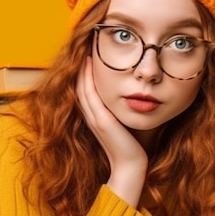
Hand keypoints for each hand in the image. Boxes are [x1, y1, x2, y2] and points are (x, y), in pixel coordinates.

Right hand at [77, 57, 147, 206]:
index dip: (85, 74)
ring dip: (82, 69)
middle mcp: (92, 118)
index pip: (86, 91)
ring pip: (82, 88)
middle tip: (85, 48)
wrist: (132, 167)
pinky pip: (89, 95)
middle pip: (81, 87)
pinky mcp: (101, 121)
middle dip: (81, 68)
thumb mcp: (126, 125)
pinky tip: (89, 65)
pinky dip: (87, 79)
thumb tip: (134, 96)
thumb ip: (124, 112)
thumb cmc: (134, 148)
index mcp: (97, 119)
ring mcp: (95, 119)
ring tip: (85, 51)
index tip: (89, 57)